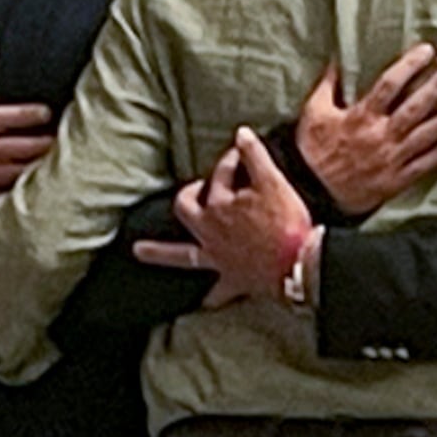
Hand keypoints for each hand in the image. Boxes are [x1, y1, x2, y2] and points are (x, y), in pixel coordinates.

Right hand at [0, 44, 51, 225]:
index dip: (23, 115)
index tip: (46, 112)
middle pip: (10, 148)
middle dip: (39, 145)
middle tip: (63, 140)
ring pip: (11, 174)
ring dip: (36, 169)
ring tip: (61, 162)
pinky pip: (2, 197)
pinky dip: (21, 193)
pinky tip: (41, 187)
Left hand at [132, 129, 310, 308]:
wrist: (299, 265)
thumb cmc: (287, 224)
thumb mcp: (274, 183)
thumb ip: (255, 156)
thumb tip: (240, 133)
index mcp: (220, 205)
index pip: (222, 175)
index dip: (231, 161)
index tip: (241, 154)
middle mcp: (211, 231)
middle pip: (186, 208)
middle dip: (187, 195)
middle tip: (192, 189)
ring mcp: (218, 257)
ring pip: (182, 254)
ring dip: (160, 252)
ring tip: (138, 251)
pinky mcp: (233, 280)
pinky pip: (217, 293)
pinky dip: (211, 298)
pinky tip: (203, 303)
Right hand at [295, 43, 436, 215]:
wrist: (311, 193)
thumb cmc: (311, 150)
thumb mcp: (314, 113)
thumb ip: (328, 86)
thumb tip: (337, 60)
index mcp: (361, 116)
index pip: (390, 84)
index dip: (410, 65)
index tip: (428, 51)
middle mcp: (380, 136)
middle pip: (415, 107)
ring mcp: (390, 159)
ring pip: (425, 136)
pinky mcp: (395, 181)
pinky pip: (422, 166)